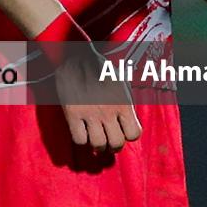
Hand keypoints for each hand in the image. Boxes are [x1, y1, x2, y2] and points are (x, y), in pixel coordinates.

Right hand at [51, 40, 142, 155]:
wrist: (79, 59)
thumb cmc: (103, 70)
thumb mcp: (123, 84)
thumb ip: (127, 103)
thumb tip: (129, 120)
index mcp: (124, 104)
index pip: (134, 134)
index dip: (129, 136)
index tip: (124, 132)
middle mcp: (109, 112)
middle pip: (116, 144)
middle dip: (114, 146)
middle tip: (109, 142)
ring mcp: (90, 114)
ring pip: (98, 145)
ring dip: (98, 146)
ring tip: (97, 141)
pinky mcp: (72, 115)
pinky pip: (79, 140)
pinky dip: (82, 140)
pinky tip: (83, 132)